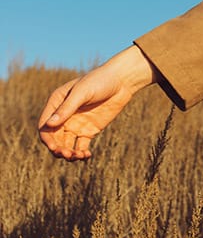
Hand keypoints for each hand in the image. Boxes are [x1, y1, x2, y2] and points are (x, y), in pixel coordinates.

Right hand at [38, 46, 157, 159]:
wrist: (122, 82)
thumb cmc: (99, 81)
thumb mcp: (82, 93)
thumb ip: (67, 108)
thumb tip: (49, 124)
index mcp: (56, 103)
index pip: (45, 125)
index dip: (47, 138)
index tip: (54, 147)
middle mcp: (64, 115)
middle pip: (54, 138)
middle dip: (58, 149)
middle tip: (68, 154)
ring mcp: (76, 124)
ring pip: (66, 144)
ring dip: (69, 153)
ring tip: (78, 156)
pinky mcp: (89, 130)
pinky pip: (81, 146)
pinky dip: (81, 153)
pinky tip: (87, 155)